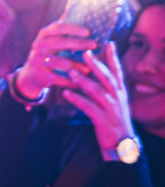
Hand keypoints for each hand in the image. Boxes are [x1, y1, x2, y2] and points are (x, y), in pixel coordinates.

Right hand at [13, 19, 96, 98]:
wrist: (30, 74)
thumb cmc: (48, 53)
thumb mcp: (52, 38)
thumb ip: (63, 26)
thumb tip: (73, 1)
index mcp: (44, 34)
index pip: (58, 27)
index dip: (73, 29)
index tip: (89, 32)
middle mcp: (38, 44)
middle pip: (59, 42)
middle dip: (78, 44)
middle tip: (94, 45)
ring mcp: (37, 59)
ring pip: (58, 61)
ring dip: (75, 65)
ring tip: (89, 69)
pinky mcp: (38, 74)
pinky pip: (56, 77)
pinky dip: (68, 80)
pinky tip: (79, 82)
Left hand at [61, 42, 136, 158]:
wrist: (122, 144)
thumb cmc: (113, 118)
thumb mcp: (114, 100)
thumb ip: (106, 85)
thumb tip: (97, 68)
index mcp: (120, 91)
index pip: (118, 71)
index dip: (113, 57)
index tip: (108, 42)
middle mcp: (117, 97)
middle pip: (107, 78)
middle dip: (97, 65)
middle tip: (85, 52)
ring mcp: (111, 109)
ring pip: (97, 91)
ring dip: (84, 81)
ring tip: (71, 72)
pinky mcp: (102, 120)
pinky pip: (88, 108)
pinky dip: (77, 100)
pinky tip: (65, 94)